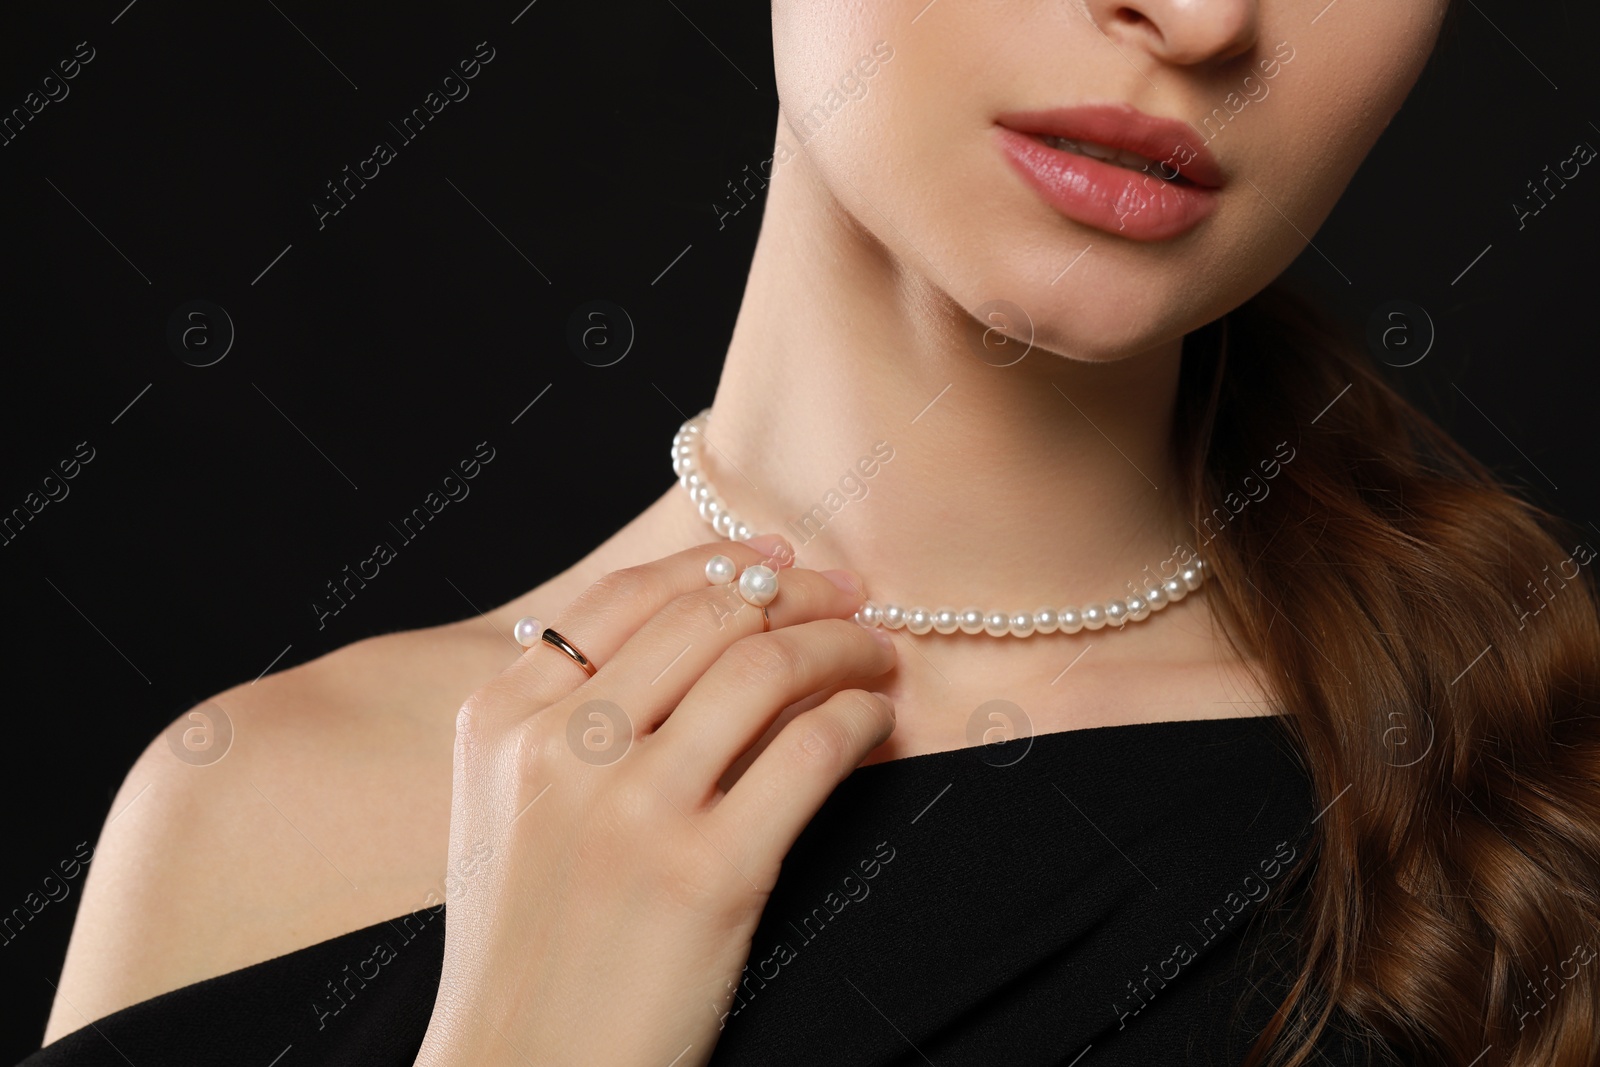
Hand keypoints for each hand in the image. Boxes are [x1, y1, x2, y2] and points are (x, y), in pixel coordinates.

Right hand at [414, 535, 896, 1065]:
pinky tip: (875, 722)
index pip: (627, 596)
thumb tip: (695, 632)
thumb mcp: (507, 810)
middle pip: (707, 615)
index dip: (718, 563)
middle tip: (848, 597)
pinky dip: (859, 717)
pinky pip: (811, 749)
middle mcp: (562, 749)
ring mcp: (633, 809)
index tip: (777, 561)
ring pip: (765, 667)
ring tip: (875, 653)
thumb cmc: (528, 944)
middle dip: (797, 592)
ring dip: (841, 644)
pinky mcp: (709, 873)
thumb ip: (565, 718)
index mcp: (502, 722)